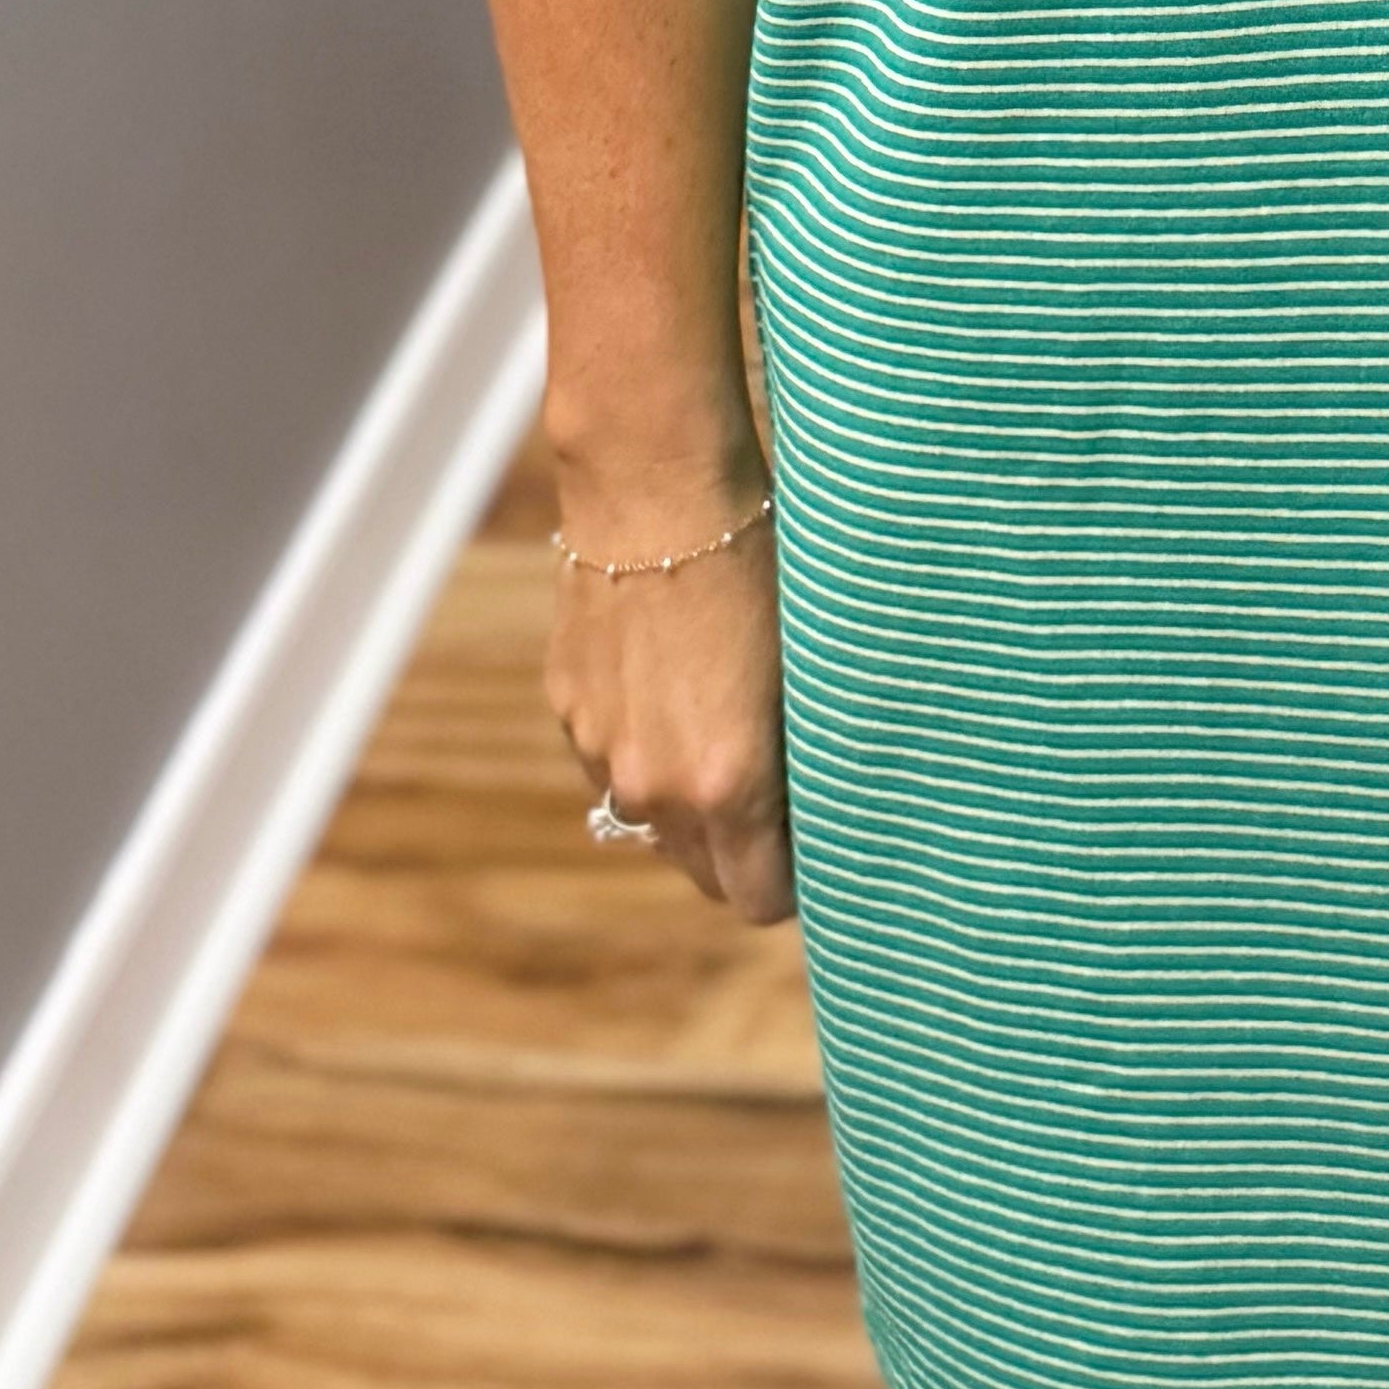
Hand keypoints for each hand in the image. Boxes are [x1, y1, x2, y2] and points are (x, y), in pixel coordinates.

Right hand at [546, 511, 793, 926]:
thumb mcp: (805, 669)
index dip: (793, 884)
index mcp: (726, 786)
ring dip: (688, 800)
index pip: (756, 900)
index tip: (818, 850)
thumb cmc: (760, 566)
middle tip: (782, 798)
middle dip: (742, 851)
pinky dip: (646, 745)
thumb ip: (801, 759)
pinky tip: (676, 681)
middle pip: (701, 872)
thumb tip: (820, 806)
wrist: (657, 489)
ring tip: (728, 728)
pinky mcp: (569, 708)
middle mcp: (654, 786)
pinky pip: (614, 759)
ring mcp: (601, 750)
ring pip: (652, 818)